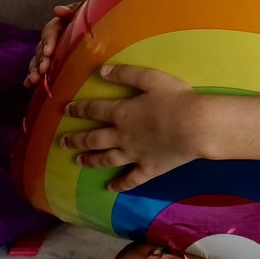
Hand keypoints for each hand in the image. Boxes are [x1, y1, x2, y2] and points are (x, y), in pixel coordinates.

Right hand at [24, 2, 81, 86]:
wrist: (99, 26)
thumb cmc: (89, 18)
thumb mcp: (83, 11)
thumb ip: (71, 9)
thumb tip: (57, 10)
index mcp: (59, 25)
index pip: (50, 32)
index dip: (49, 41)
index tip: (49, 52)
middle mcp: (51, 39)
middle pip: (42, 48)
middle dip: (41, 60)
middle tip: (43, 69)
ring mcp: (50, 51)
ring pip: (38, 60)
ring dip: (35, 69)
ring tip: (34, 79)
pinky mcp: (51, 62)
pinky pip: (39, 69)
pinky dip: (32, 76)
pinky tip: (28, 84)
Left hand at [61, 64, 200, 191]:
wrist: (196, 126)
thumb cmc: (177, 99)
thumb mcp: (152, 78)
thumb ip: (126, 74)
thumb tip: (101, 70)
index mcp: (122, 112)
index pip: (94, 110)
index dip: (79, 109)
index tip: (66, 110)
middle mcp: (122, 135)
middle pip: (94, 138)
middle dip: (77, 139)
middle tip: (63, 142)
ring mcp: (134, 154)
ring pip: (106, 159)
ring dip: (91, 160)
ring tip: (79, 161)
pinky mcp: (149, 168)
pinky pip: (131, 179)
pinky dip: (120, 185)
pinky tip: (110, 188)